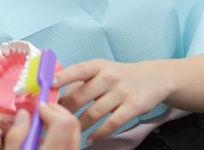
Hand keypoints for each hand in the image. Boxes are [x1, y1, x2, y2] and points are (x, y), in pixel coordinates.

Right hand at [3, 105, 79, 149]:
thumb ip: (15, 135)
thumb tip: (23, 114)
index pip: (63, 123)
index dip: (49, 109)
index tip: (37, 107)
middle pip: (72, 124)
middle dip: (56, 112)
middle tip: (40, 111)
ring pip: (75, 133)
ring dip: (58, 123)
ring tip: (41, 125)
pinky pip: (72, 143)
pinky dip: (61, 135)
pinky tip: (45, 139)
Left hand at [54, 59, 170, 142]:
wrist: (154, 77)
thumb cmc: (119, 75)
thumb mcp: (100, 70)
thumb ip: (80, 80)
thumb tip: (54, 93)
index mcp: (97, 65)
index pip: (77, 70)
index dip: (62, 77)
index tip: (48, 84)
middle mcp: (109, 76)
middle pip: (81, 96)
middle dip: (65, 110)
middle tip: (53, 119)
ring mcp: (122, 92)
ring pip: (94, 112)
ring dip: (79, 124)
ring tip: (70, 131)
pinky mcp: (133, 107)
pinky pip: (112, 123)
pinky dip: (99, 133)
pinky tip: (90, 138)